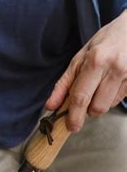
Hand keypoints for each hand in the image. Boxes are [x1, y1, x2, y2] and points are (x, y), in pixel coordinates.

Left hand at [46, 10, 126, 131]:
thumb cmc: (103, 44)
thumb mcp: (78, 59)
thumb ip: (63, 85)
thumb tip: (51, 106)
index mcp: (96, 61)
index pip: (81, 97)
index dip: (74, 116)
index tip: (71, 127)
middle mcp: (115, 68)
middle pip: (97, 107)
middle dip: (88, 110)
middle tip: (86, 99)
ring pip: (109, 106)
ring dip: (100, 103)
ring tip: (100, 85)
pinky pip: (120, 100)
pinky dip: (112, 97)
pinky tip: (112, 83)